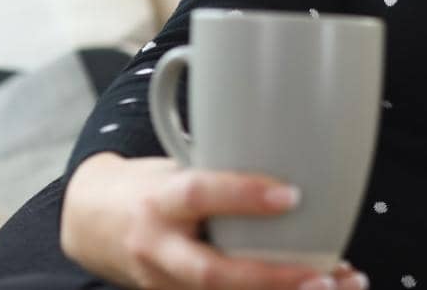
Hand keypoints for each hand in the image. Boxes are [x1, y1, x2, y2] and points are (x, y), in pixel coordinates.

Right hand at [62, 153, 368, 289]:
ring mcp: (165, 283)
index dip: (244, 196)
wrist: (93, 225)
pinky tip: (316, 287)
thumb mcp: (175, 168)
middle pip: (213, 273)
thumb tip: (291, 150)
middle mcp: (159, 249)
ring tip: (333, 285)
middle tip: (321, 275)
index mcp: (160, 202)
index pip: (199, 196)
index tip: (291, 195)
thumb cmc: (150, 188)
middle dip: (270, 278)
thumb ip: (221, 170)